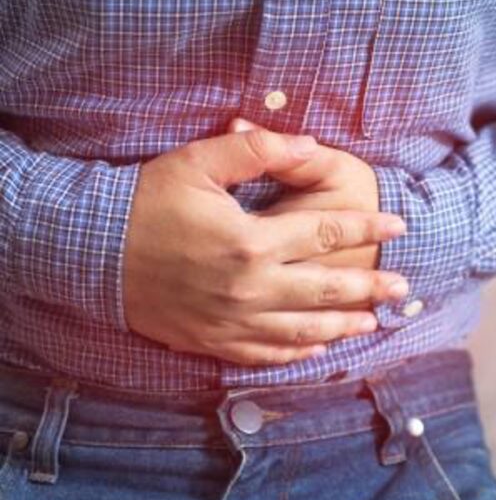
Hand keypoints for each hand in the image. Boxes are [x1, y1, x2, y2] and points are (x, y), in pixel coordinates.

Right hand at [122, 128, 409, 365]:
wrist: (89, 252)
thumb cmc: (145, 202)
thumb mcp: (198, 162)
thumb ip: (258, 150)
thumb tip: (310, 145)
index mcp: (251, 241)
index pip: (326, 233)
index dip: (367, 227)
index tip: (399, 224)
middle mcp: (249, 288)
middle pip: (326, 289)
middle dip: (370, 287)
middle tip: (403, 287)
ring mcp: (232, 321)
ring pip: (303, 330)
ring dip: (343, 326)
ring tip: (374, 324)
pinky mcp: (212, 341)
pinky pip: (265, 354)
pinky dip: (296, 352)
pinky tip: (317, 349)